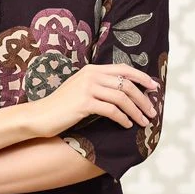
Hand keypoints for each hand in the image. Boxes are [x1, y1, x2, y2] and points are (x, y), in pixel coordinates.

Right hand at [24, 63, 160, 138]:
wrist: (39, 116)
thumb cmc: (61, 107)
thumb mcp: (81, 90)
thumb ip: (99, 86)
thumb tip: (123, 93)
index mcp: (92, 69)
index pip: (123, 69)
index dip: (142, 77)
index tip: (154, 88)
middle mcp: (91, 75)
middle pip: (126, 84)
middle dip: (143, 99)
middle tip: (152, 112)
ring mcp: (87, 88)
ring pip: (122, 98)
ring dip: (136, 111)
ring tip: (143, 121)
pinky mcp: (84, 103)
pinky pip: (111, 110)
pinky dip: (122, 118)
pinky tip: (126, 125)